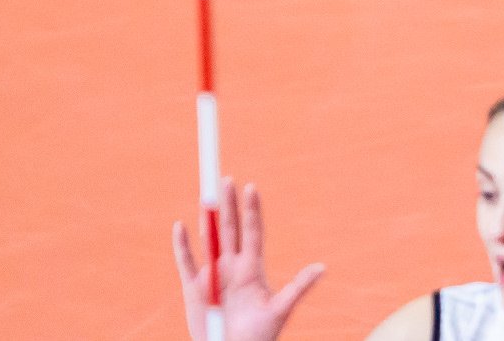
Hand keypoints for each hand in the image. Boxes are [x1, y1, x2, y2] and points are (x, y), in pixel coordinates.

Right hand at [172, 180, 325, 340]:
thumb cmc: (259, 336)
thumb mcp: (280, 310)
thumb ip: (298, 287)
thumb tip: (323, 267)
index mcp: (253, 268)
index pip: (253, 231)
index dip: (251, 210)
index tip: (252, 187)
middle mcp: (233, 266)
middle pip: (230, 229)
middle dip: (228, 205)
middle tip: (227, 179)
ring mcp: (213, 275)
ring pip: (209, 240)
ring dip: (206, 219)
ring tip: (207, 195)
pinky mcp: (193, 288)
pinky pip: (186, 262)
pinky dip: (182, 245)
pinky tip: (180, 226)